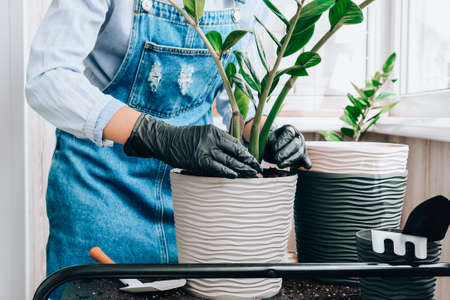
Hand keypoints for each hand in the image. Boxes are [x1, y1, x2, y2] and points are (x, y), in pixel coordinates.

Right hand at [124, 114, 261, 177]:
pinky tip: (236, 175)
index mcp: (214, 131)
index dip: (246, 152)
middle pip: (235, 151)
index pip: (235, 142)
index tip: (254, 159)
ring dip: (242, 168)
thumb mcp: (202, 133)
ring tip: (252, 174)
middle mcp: (212, 138)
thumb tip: (232, 152)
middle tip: (258, 169)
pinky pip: (217, 167)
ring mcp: (205, 149)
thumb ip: (216, 141)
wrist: (164, 139)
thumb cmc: (183, 139)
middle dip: (248, 161)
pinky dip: (228, 171)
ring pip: (229, 160)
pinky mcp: (198, 160)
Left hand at [263, 125, 311, 168]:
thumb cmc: (269, 143)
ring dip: (290, 161)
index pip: (289, 133)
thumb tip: (274, 150)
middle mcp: (298, 137)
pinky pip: (307, 163)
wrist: (273, 148)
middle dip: (285, 153)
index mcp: (289, 129)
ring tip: (280, 165)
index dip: (281, 142)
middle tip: (276, 159)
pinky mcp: (304, 157)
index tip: (274, 149)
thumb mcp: (267, 140)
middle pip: (296, 145)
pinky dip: (302, 165)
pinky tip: (293, 167)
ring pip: (300, 154)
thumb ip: (270, 143)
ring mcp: (303, 147)